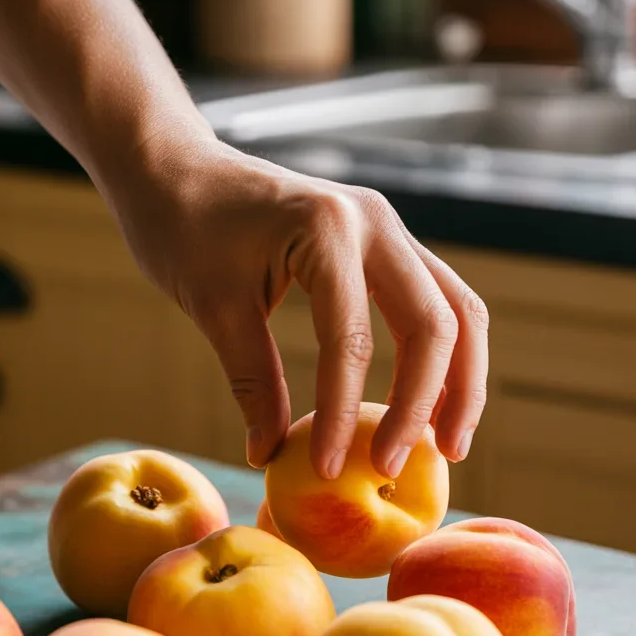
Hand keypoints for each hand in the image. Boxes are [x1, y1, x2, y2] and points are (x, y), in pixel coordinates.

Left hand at [109, 134, 488, 479]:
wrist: (177, 167)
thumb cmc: (182, 227)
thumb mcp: (213, 308)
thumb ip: (253, 383)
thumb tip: (270, 457)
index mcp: (327, 229)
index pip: (352, 340)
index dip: (343, 414)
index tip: (329, 469)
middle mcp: (374, 221)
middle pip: (436, 324)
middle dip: (425, 404)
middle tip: (399, 468)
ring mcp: (387, 228)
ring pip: (457, 310)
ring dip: (459, 382)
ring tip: (447, 445)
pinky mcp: (385, 242)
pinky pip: (437, 300)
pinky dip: (442, 354)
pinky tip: (428, 403)